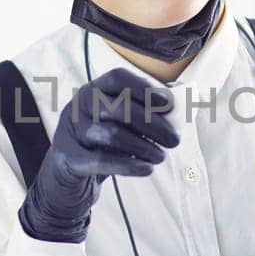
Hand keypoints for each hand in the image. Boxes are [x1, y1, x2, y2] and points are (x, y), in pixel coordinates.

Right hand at [18, 67, 181, 242]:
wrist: (67, 177)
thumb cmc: (102, 145)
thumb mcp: (122, 124)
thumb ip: (150, 109)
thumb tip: (187, 95)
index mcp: (94, 89)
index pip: (118, 78)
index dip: (144, 87)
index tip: (168, 104)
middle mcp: (78, 105)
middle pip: (119, 108)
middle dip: (153, 124)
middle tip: (175, 141)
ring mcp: (69, 130)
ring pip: (110, 134)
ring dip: (142, 146)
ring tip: (161, 157)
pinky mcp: (67, 157)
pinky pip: (100, 160)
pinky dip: (127, 165)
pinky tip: (147, 169)